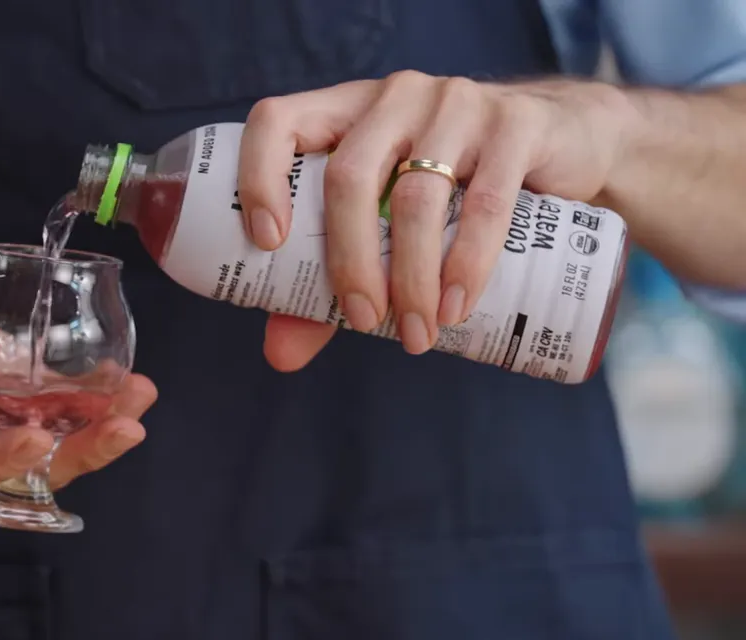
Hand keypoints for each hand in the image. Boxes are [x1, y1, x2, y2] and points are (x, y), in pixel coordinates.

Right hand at [0, 285, 156, 517]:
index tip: (36, 437)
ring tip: (139, 397)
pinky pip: (68, 440)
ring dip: (101, 439)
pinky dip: (101, 417)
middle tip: (125, 427)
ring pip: (55, 468)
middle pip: (21, 485)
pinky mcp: (25, 442)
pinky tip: (134, 387)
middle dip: (78, 457)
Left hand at [237, 72, 633, 369]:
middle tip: (362, 322)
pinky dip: (467, 263)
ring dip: (411, 277)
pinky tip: (455, 306)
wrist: (568, 144)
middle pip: (348, 176)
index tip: (266, 243)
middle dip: (349, 260)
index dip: (258, 177)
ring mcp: (456, 103)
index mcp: (346, 112)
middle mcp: (395, 98)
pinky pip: (486, 201)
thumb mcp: (391, 223)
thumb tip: (279, 355)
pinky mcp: (517, 125)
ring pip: (416, 197)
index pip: (277, 122)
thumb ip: (329, 284)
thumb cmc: (455, 189)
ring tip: (415, 334)